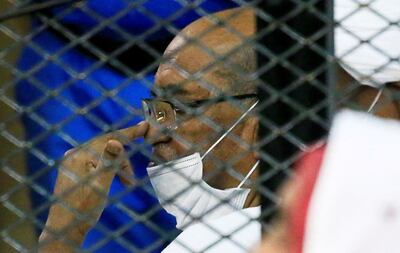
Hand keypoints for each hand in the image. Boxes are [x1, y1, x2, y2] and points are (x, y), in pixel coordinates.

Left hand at [38, 122, 147, 251]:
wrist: (64, 229)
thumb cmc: (83, 208)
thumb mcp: (100, 185)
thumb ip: (108, 161)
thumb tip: (116, 141)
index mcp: (79, 155)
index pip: (109, 138)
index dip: (129, 133)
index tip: (145, 126)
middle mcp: (74, 154)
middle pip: (106, 146)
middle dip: (123, 158)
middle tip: (132, 178)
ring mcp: (72, 162)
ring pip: (102, 154)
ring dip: (117, 165)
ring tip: (125, 183)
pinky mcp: (73, 170)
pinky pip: (96, 160)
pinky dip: (109, 168)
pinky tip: (114, 178)